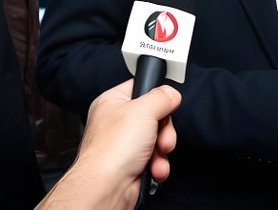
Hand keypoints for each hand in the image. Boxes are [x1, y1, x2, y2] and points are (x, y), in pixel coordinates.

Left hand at [39, 80, 180, 209]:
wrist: (107, 187)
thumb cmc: (111, 150)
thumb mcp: (143, 110)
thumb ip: (161, 97)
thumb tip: (171, 93)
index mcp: (113, 103)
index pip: (140, 89)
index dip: (156, 99)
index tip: (164, 107)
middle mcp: (117, 122)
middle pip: (154, 117)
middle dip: (164, 131)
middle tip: (160, 137)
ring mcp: (125, 144)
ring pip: (157, 140)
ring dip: (162, 151)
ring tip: (156, 156)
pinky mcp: (132, 163)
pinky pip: (155, 158)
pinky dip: (158, 165)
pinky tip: (153, 168)